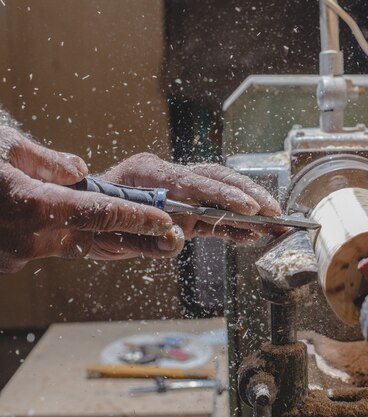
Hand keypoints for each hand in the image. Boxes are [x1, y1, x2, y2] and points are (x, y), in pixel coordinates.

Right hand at [0, 127, 183, 272]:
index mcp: (32, 205)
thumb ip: (47, 161)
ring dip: (97, 237)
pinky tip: (71, 224)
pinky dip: (63, 236)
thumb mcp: (3, 146)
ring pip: (71, 246)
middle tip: (167, 236)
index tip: (166, 222)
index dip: (137, 217)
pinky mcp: (7, 261)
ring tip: (128, 229)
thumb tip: (79, 171)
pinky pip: (47, 248)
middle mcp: (28, 237)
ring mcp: (15, 254)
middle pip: (94, 238)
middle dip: (132, 236)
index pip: (100, 212)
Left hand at [100, 153, 281, 242]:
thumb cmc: (91, 223)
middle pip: (217, 178)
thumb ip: (149, 239)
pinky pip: (213, 214)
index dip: (225, 195)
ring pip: (220, 192)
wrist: (80, 220)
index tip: (248, 207)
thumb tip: (178, 238)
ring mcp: (178, 191)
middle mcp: (168, 176)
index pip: (195, 181)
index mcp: (149, 173)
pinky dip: (233, 223)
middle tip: (274, 213)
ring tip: (275, 222)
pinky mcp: (183, 209)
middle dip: (249, 195)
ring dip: (249, 207)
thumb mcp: (114, 235)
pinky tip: (251, 232)